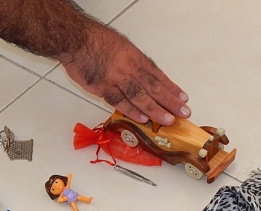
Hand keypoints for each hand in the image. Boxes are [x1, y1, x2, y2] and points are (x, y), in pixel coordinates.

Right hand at [61, 26, 190, 125]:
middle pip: (154, 87)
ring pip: (140, 96)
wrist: (76, 40)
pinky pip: (120, 101)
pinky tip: (143, 119)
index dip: (171, 88)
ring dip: (156, 109)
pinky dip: (131, 111)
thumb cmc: (96, 40)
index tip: (183, 98)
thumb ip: (132, 62)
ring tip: (168, 120)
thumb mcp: (121, 46)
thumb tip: (142, 75)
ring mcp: (116, 79)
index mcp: (135, 58)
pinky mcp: (103, 88)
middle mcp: (129, 68)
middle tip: (184, 112)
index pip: (158, 75)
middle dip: (171, 101)